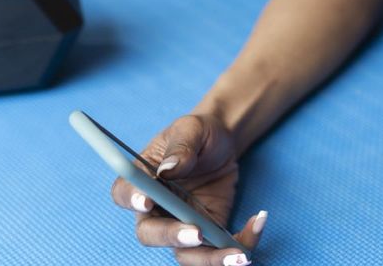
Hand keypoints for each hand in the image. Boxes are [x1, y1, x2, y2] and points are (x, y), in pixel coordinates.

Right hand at [110, 112, 266, 265]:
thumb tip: (170, 170)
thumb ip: (181, 147)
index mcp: (143, 179)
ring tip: (239, 255)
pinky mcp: (208, 232)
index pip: (124, 193)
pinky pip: (218, 250)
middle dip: (173, 237)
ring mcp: (181, 225)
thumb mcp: (191, 129)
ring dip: (211, 260)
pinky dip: (241, 244)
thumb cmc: (199, 133)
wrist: (222, 142)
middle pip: (151, 234)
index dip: (131, 199)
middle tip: (198, 233)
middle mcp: (156, 209)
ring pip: (186, 254)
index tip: (146, 201)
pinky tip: (258, 223)